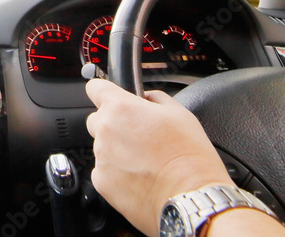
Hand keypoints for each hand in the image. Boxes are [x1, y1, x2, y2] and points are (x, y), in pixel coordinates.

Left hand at [85, 79, 231, 236]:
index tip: (109, 96)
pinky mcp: (102, 182)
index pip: (95, 87)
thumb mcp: (179, 113)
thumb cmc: (188, 156)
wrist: (189, 196)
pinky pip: (104, 170)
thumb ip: (154, 98)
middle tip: (138, 136)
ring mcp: (101, 157)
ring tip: (144, 160)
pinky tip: (139, 177)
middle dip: (113, 124)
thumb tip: (145, 98)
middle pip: (97, 120)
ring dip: (116, 149)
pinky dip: (117, 172)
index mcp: (120, 108)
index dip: (104, 91)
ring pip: (102, 146)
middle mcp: (105, 131)